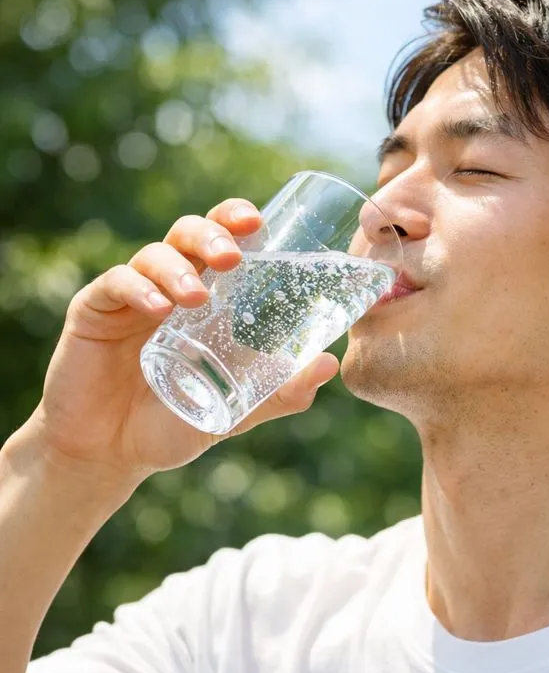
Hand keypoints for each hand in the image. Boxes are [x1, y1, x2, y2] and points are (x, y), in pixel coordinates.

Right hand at [26, 198, 338, 482]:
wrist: (112, 454)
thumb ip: (282, 392)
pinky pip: (115, 283)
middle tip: (231, 257)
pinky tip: (157, 308)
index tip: (259, 222)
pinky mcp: (94, 310)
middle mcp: (170, 285)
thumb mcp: (236, 410)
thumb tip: (331, 363)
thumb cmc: (175, 424)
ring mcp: (131, 295)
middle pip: (189, 232)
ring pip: (154, 253)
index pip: (223, 239)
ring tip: (196, 296)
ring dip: (178, 268)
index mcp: (206, 295)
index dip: (237, 219)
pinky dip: (138, 289)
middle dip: (212, 234)